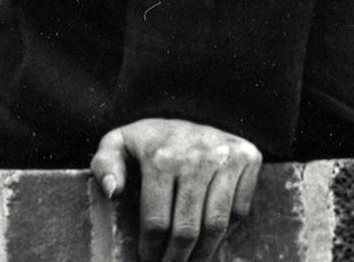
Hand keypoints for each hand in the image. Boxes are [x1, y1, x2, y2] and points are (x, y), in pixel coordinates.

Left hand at [91, 118, 261, 261]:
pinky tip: (211, 236)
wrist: (189, 107)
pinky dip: (227, 230)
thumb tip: (114, 192)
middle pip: (188, 228)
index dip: (152, 249)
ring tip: (192, 261)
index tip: (148, 260)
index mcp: (160, 156)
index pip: (157, 221)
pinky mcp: (248, 157)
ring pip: (217, 224)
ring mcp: (225, 156)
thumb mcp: (117, 144)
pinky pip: (240, 210)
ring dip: (204, 253)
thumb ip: (105, 166)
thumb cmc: (149, 138)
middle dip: (177, 258)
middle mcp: (196, 156)